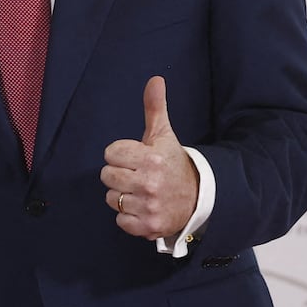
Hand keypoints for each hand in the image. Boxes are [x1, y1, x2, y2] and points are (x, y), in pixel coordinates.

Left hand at [101, 76, 198, 239]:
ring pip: (112, 198)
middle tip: (138, 175)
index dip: (121, 154)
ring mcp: (149, 206)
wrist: (199, 197)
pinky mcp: (148, 226)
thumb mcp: (164, 134)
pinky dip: (129, 217)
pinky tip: (143, 207)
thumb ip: (155, 107)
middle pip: (106, 176)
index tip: (137, 157)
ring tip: (141, 191)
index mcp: (150, 158)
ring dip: (123, 196)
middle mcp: (149, 182)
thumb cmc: (173, 163)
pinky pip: (120, 221)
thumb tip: (155, 79)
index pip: (110, 153)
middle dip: (120, 174)